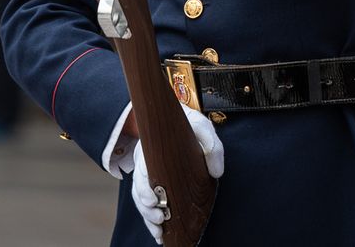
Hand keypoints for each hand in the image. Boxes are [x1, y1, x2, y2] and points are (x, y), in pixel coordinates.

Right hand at [130, 104, 224, 243]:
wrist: (180, 122)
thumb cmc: (191, 126)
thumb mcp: (203, 128)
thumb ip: (212, 146)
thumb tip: (216, 173)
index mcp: (152, 147)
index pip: (141, 168)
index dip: (144, 187)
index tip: (153, 200)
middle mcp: (145, 161)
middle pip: (138, 188)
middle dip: (146, 207)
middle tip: (160, 218)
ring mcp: (147, 172)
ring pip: (140, 198)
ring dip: (148, 216)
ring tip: (159, 230)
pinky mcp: (152, 183)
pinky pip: (146, 203)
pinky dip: (150, 218)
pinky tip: (159, 232)